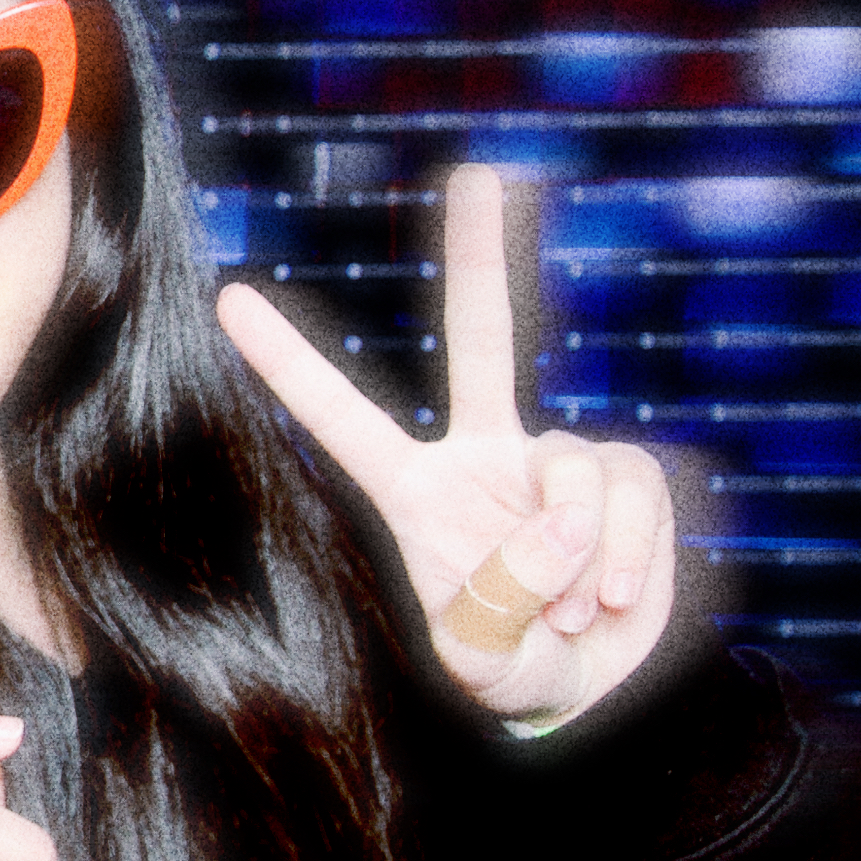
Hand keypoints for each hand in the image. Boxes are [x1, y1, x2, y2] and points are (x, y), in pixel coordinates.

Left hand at [216, 164, 673, 729]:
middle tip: (479, 171)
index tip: (227, 298)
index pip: (339, 417)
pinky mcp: (623, 476)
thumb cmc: (516, 670)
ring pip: (575, 473)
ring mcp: (553, 460)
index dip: (287, 361)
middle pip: (481, 336)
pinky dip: (632, 555)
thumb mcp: (481, 663)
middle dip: (482, 254)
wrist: (596, 689)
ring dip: (583, 557)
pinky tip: (612, 599)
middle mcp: (482, 456)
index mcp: (413, 492)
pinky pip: (633, 493)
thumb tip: (552, 524)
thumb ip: (498, 606)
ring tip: (571, 614)